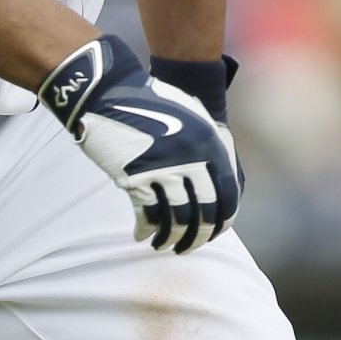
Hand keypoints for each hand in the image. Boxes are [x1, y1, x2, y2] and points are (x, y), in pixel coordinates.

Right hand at [40, 35, 241, 251]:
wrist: (112, 91)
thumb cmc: (156, 104)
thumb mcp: (194, 119)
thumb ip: (210, 150)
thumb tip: (219, 186)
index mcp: (211, 147)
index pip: (227, 198)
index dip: (221, 222)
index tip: (212, 234)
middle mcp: (192, 160)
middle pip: (203, 213)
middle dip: (197, 237)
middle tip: (187, 248)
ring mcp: (164, 169)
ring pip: (176, 220)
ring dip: (170, 239)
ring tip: (164, 245)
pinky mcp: (136, 176)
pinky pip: (148, 214)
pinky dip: (147, 229)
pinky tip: (143, 235)